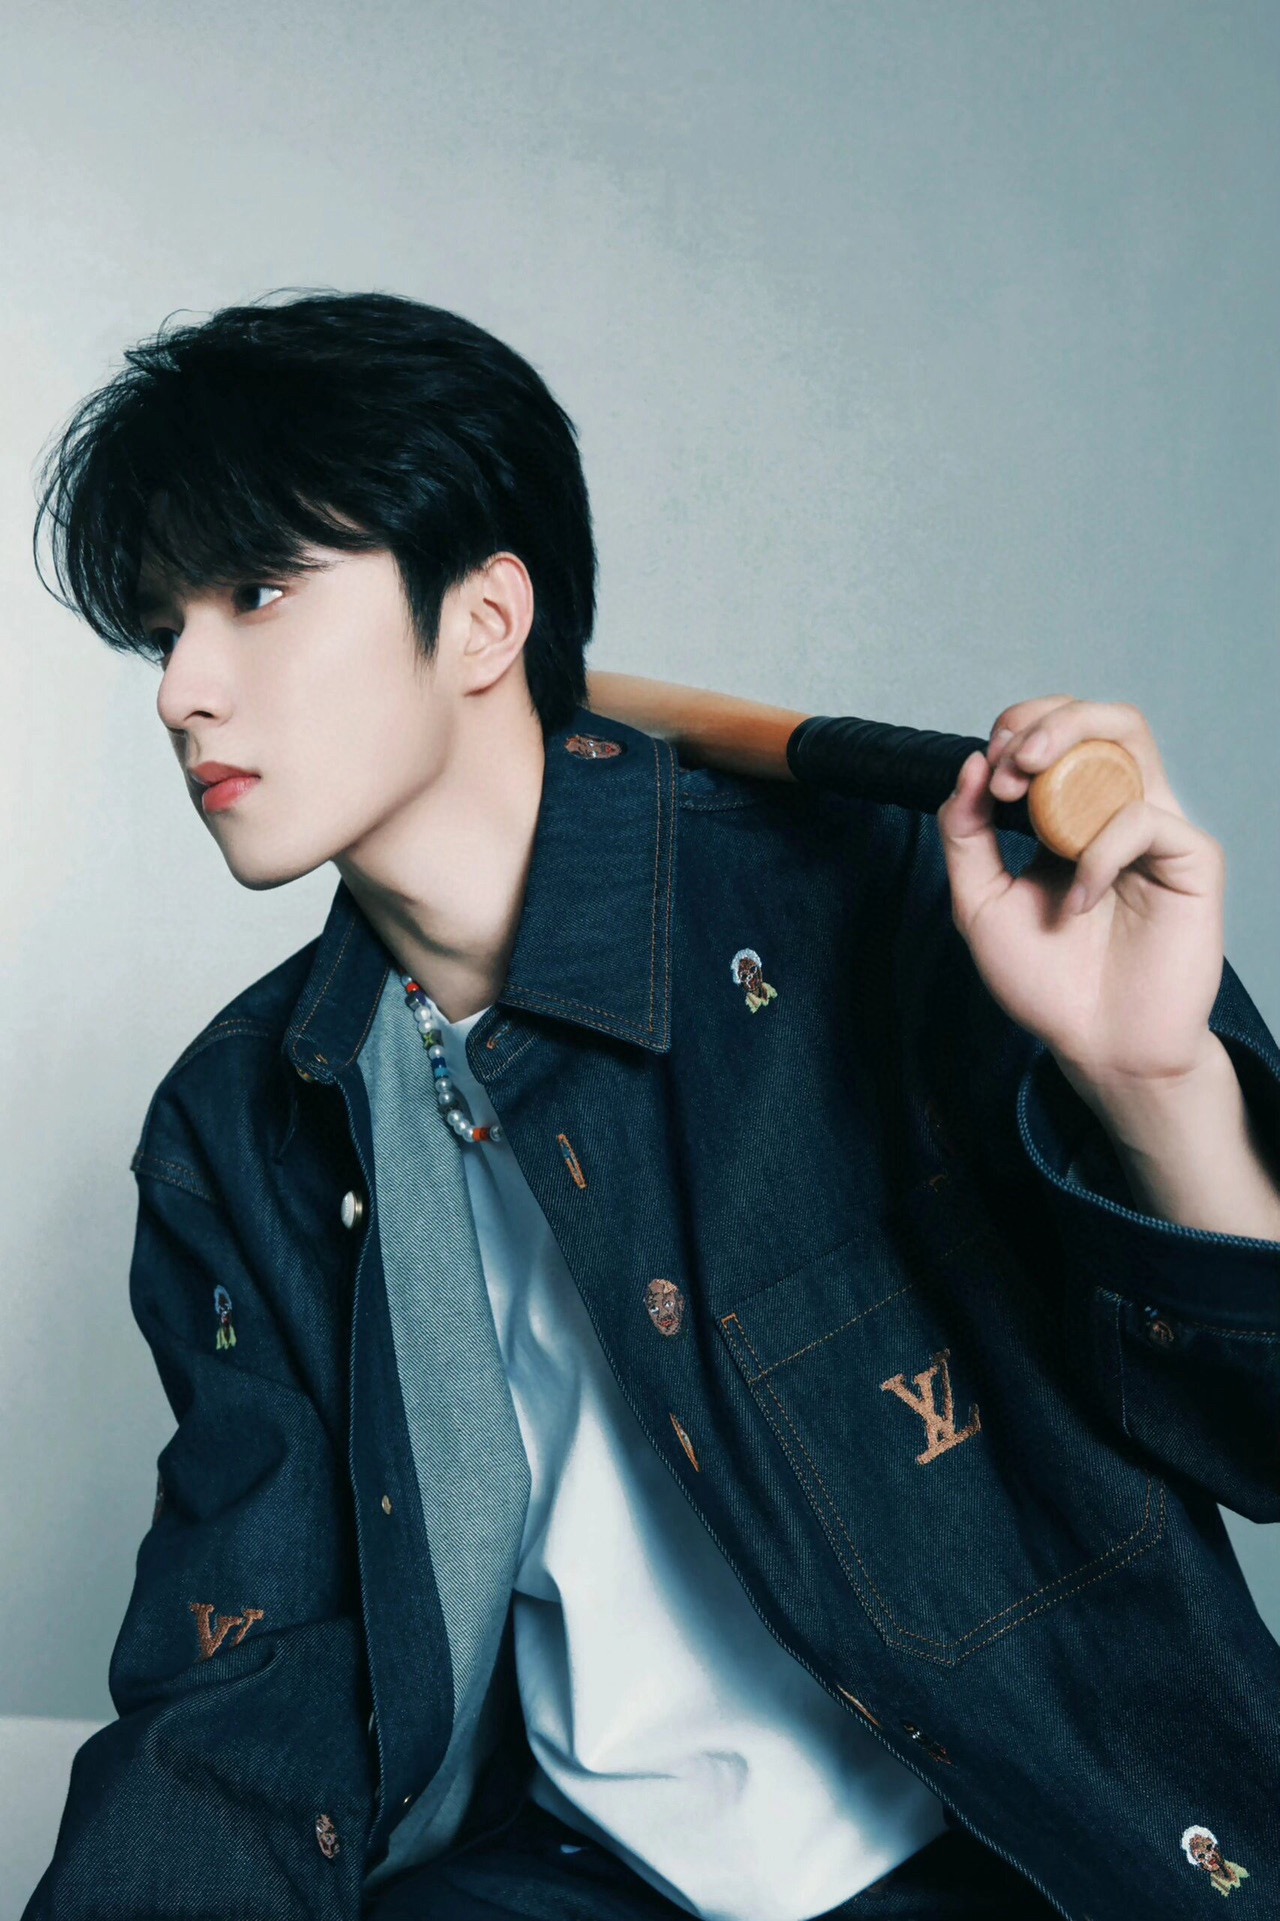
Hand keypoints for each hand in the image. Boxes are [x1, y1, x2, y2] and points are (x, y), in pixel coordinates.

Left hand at [935, 696, 1225, 1092]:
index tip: (983, 777)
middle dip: (1047, 719)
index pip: (1056, 735)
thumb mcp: (980, 904)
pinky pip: (1142, 819)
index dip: (1017, 733)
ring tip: (1025, 779)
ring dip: (1072, 741)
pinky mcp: (1191, 860)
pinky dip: (1097, 851)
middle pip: (1100, 719)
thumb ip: (965, 835)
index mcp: (1069, 818)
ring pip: (1131, 738)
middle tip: (1009, 762)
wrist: (1097, 1048)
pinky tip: (1077, 900)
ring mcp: (1156, 831)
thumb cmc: (1046, 983)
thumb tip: (971, 764)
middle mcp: (1116, 812)